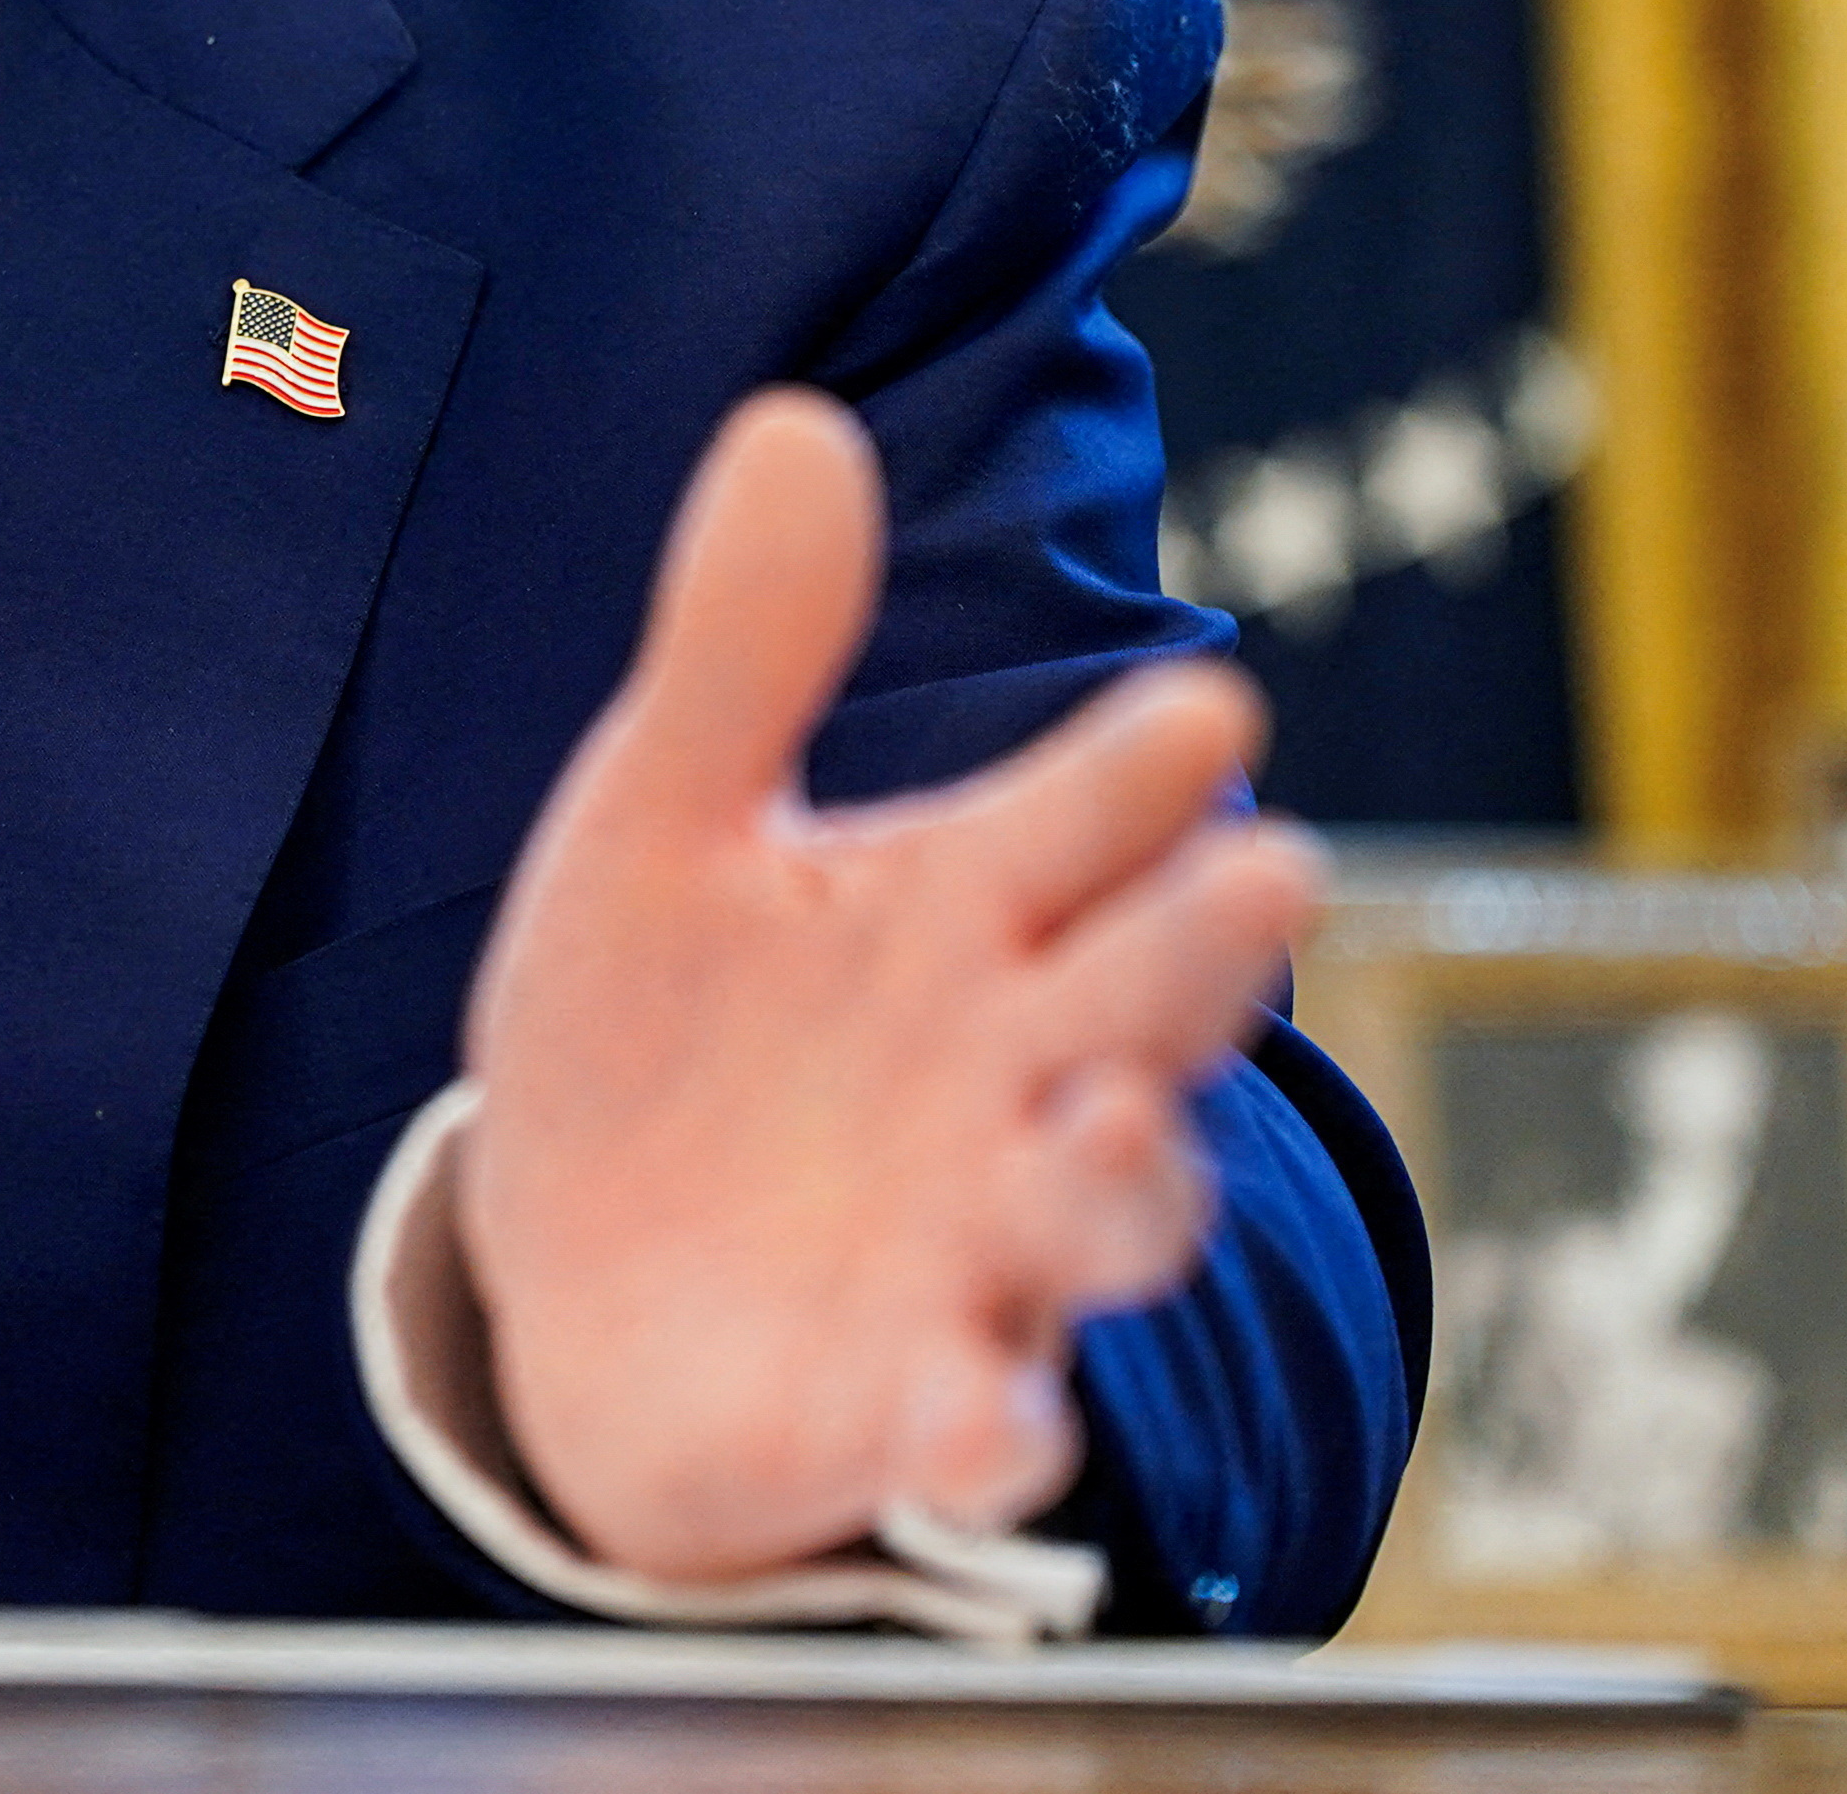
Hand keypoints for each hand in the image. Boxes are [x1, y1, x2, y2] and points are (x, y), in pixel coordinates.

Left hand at [452, 389, 1325, 1585]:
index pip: (1087, 812)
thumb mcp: (664, 825)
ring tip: (1115, 1118)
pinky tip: (979, 1411)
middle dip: (1200, 942)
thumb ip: (742, 649)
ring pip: (1110, 1210)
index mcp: (968, 906)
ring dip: (1131, 1173)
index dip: (1144, 765)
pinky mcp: (911, 1398)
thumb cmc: (662, 1029)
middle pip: (1143, 994)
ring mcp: (983, 1239)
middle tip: (1269, 869)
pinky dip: (990, 1426)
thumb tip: (796, 421)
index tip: (1199, 707)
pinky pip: (980, 1422)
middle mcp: (1016, 1066)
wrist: (578, 1271)